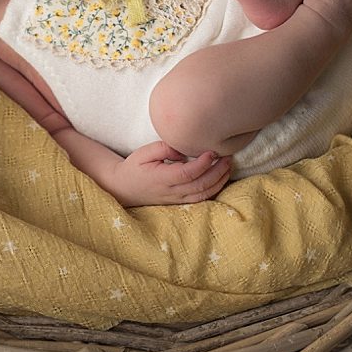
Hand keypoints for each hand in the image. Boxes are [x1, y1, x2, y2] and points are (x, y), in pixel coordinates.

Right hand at [105, 141, 232, 206]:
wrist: (124, 188)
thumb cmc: (134, 167)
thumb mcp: (144, 153)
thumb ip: (163, 148)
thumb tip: (184, 151)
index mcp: (161, 178)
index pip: (188, 173)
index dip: (203, 164)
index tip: (213, 152)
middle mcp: (171, 192)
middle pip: (200, 185)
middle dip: (217, 172)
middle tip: (227, 157)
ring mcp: (175, 199)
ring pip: (203, 195)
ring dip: (219, 181)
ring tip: (228, 166)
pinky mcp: (179, 202)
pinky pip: (200, 199)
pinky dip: (214, 190)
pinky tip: (220, 178)